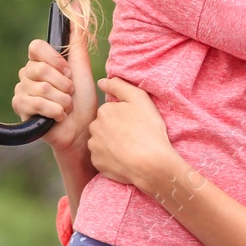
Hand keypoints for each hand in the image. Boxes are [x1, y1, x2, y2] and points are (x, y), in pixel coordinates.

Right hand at [11, 20, 95, 157]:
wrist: (81, 130)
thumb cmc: (83, 100)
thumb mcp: (82, 67)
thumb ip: (77, 39)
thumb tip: (78, 5)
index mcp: (42, 61)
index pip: (36, 46)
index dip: (54, 59)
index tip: (68, 71)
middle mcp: (28, 73)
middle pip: (40, 69)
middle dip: (64, 84)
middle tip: (70, 94)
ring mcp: (22, 90)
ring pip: (41, 88)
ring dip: (62, 100)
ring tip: (66, 107)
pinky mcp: (20, 107)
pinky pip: (35, 103)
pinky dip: (54, 111)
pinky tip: (57, 117)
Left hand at [88, 76, 179, 195]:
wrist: (151, 163)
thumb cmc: (148, 128)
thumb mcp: (139, 98)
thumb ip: (119, 85)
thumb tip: (102, 81)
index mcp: (104, 111)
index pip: (111, 110)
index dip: (125, 116)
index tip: (136, 122)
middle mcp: (94, 127)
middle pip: (104, 125)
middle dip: (115, 129)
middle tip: (133, 135)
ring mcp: (94, 147)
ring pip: (102, 141)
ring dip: (111, 143)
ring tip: (129, 148)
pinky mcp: (97, 164)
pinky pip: (102, 158)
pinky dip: (111, 158)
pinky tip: (124, 159)